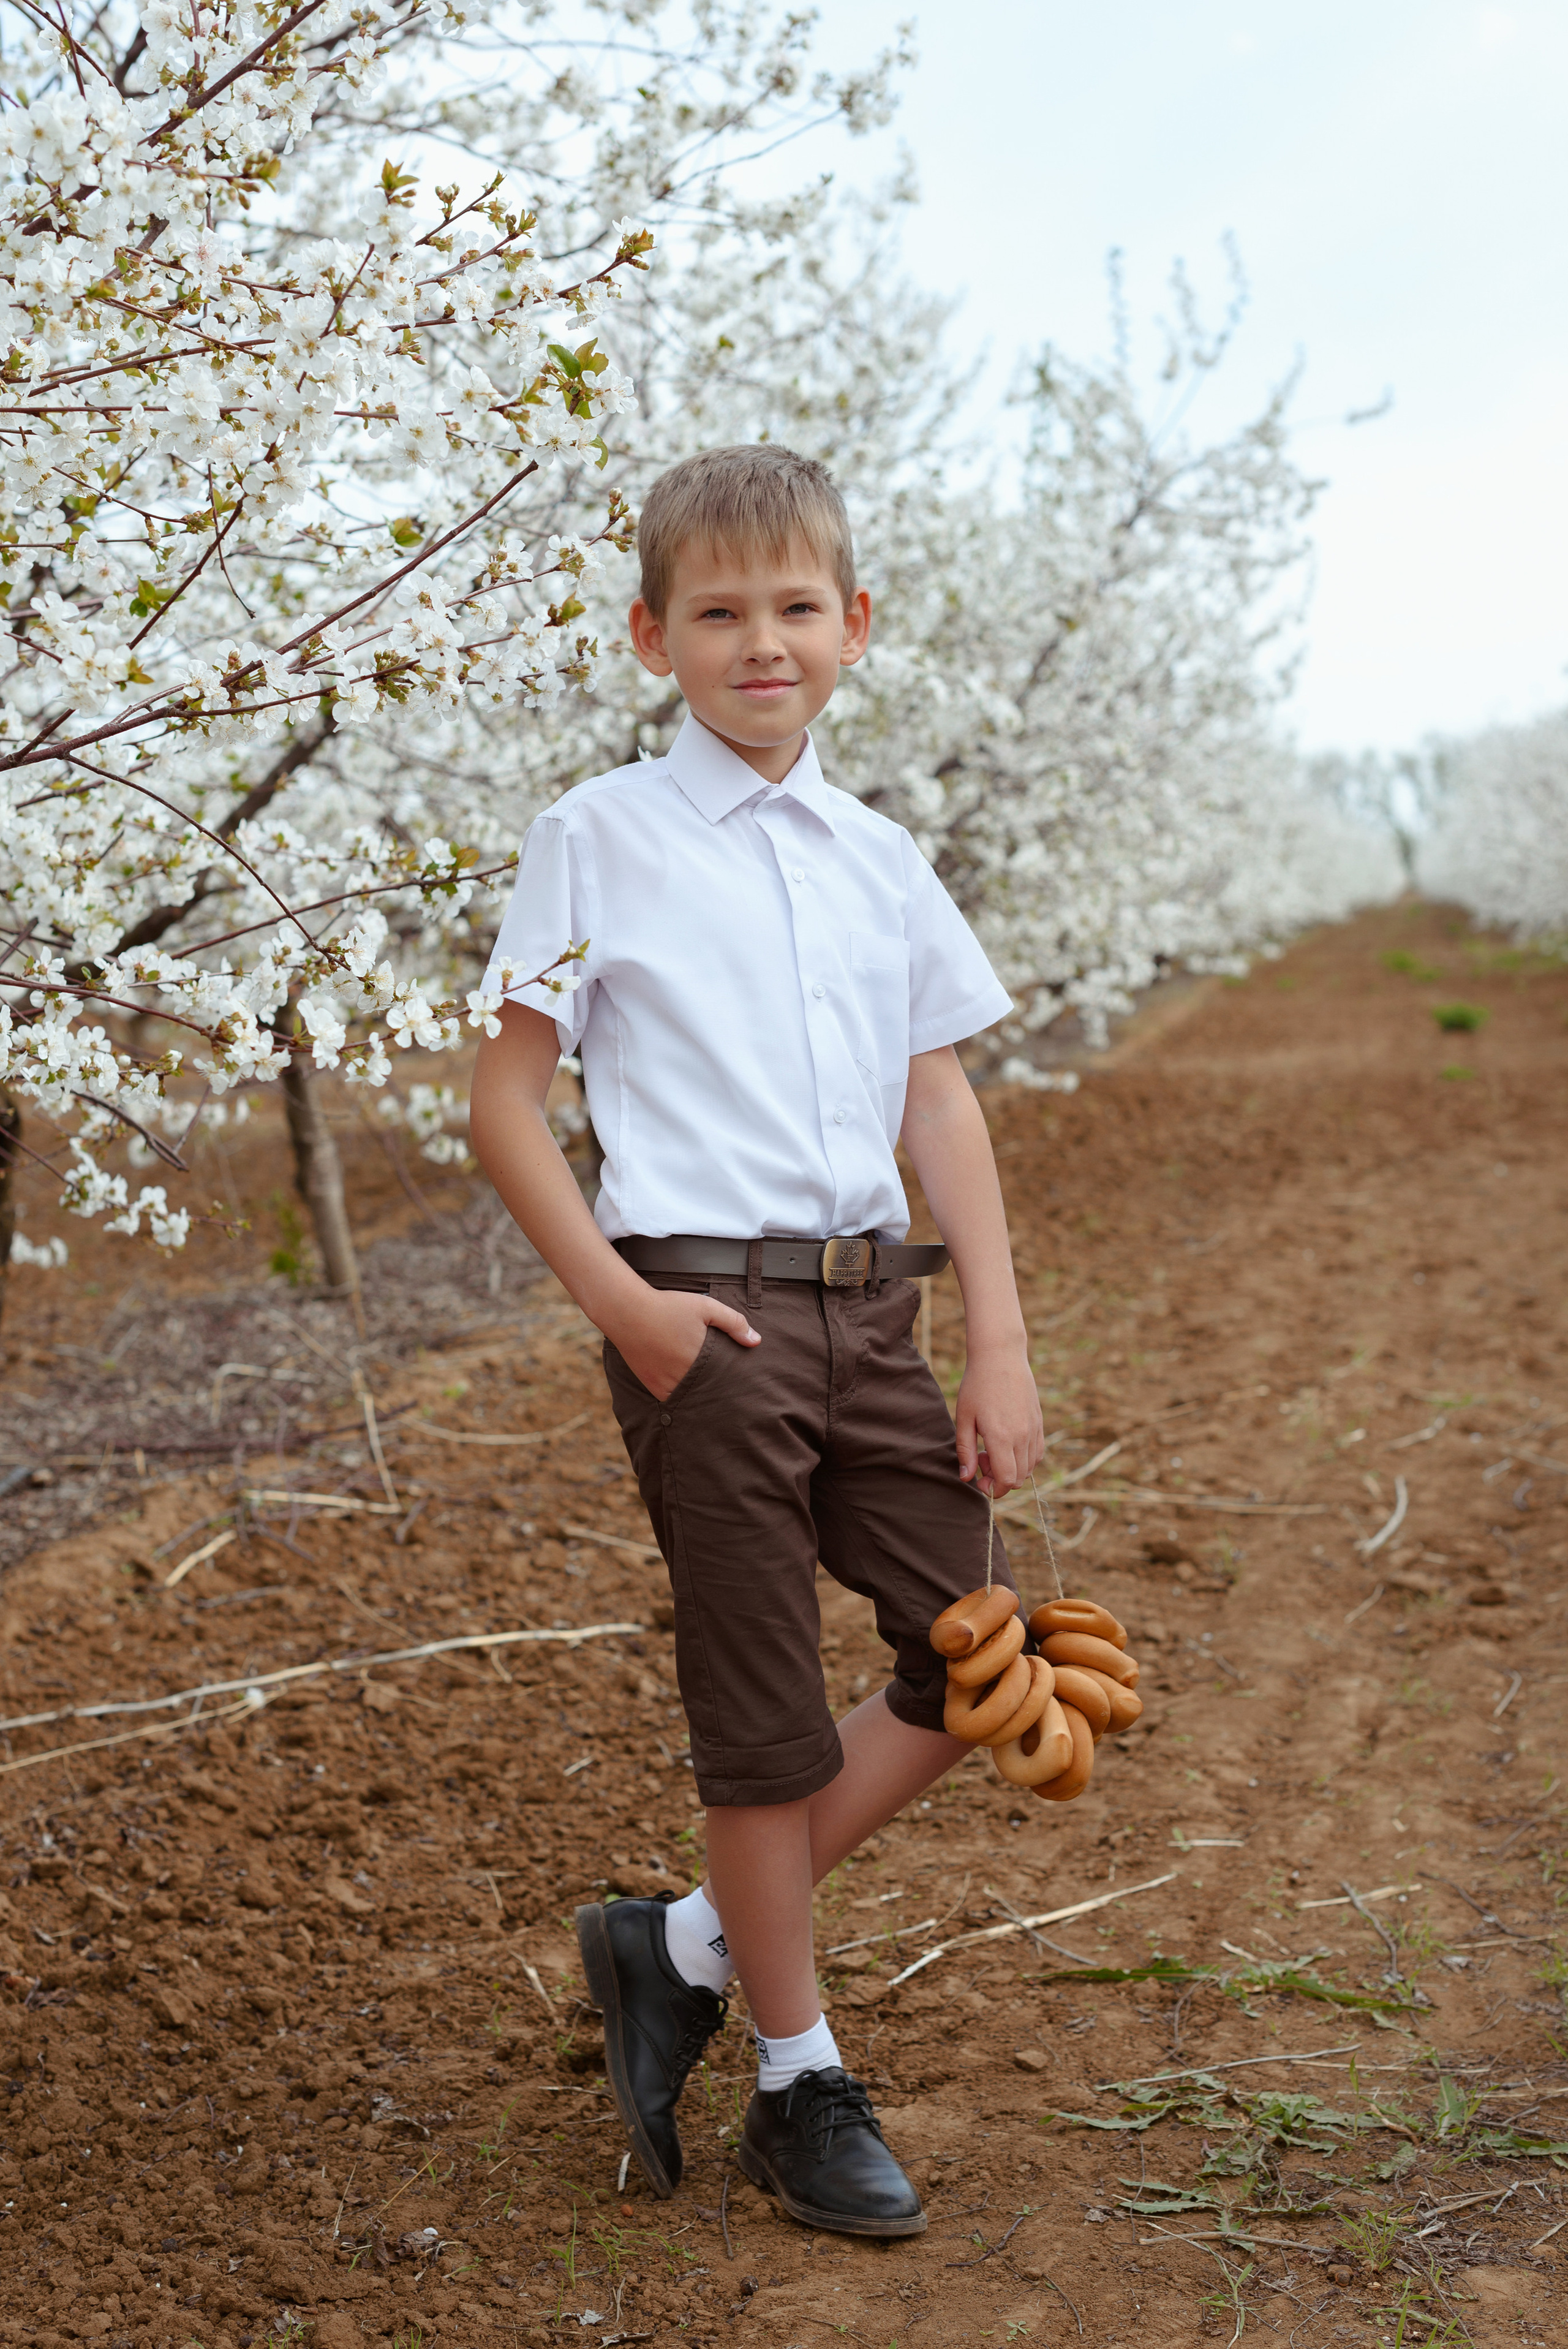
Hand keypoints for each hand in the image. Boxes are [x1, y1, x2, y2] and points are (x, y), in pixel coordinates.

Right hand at [607, 1286, 759, 1402]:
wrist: (627, 1311)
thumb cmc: (668, 1307)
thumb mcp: (706, 1307)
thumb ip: (733, 1323)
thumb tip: (756, 1341)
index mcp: (698, 1359)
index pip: (723, 1381)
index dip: (733, 1384)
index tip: (742, 1386)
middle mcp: (681, 1376)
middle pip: (707, 1392)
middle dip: (718, 1393)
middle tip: (731, 1396)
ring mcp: (663, 1383)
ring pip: (689, 1398)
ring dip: (699, 1396)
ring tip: (711, 1394)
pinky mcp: (650, 1384)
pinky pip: (670, 1398)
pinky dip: (680, 1396)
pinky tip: (688, 1390)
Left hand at [955, 1341, 1044, 1498]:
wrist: (1001, 1356)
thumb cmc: (977, 1385)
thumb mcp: (964, 1418)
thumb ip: (966, 1451)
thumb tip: (966, 1478)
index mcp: (1002, 1437)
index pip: (1007, 1480)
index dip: (993, 1488)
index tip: (978, 1478)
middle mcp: (1022, 1436)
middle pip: (1019, 1478)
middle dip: (1000, 1479)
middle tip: (981, 1459)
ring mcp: (1034, 1429)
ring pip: (1030, 1467)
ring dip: (1012, 1468)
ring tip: (993, 1448)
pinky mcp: (1039, 1422)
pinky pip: (1038, 1453)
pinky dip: (1025, 1458)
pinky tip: (1008, 1443)